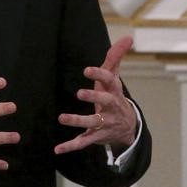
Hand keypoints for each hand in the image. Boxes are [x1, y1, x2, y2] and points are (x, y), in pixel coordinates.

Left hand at [54, 36, 136, 154]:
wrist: (127, 126)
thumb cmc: (114, 95)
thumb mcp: (114, 76)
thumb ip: (116, 56)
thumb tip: (128, 37)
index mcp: (114, 90)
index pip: (110, 80)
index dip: (99, 75)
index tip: (87, 69)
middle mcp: (111, 107)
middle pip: (104, 101)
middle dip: (94, 97)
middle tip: (79, 93)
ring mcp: (103, 123)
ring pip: (91, 123)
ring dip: (77, 120)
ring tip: (62, 118)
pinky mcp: (95, 136)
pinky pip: (83, 142)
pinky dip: (71, 146)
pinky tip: (57, 149)